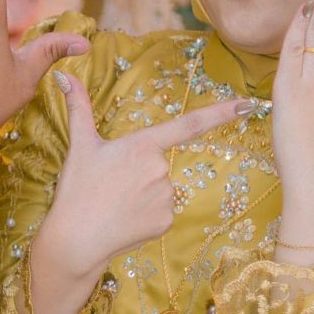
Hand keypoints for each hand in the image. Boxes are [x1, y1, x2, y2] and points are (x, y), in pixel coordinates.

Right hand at [27, 69, 239, 313]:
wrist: (76, 239)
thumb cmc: (76, 189)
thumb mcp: (79, 146)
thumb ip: (78, 107)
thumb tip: (64, 74)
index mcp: (143, 145)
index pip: (189, 124)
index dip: (221, 113)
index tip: (249, 104)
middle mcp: (161, 168)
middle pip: (161, 163)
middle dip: (141, 172)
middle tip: (112, 186)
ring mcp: (167, 197)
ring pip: (162, 188)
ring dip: (144, 194)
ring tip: (116, 204)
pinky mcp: (167, 222)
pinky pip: (162, 212)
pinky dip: (146, 215)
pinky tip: (125, 220)